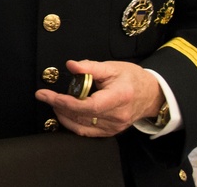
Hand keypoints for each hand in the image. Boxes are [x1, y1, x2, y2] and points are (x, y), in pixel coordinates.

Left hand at [34, 59, 164, 136]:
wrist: (152, 95)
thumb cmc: (132, 78)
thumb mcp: (112, 67)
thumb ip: (90, 66)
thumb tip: (70, 65)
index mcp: (119, 98)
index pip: (88, 105)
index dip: (66, 102)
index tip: (47, 95)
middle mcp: (117, 116)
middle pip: (82, 116)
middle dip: (58, 106)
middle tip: (43, 95)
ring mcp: (114, 126)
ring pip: (82, 126)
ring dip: (63, 115)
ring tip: (52, 102)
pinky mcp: (111, 131)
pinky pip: (87, 132)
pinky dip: (72, 123)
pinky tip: (63, 113)